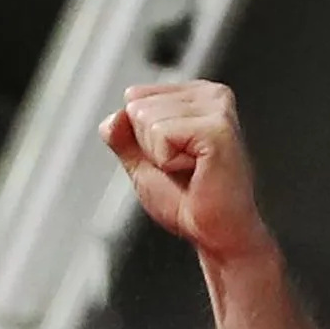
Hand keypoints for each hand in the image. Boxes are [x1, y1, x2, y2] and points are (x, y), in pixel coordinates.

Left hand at [101, 80, 274, 264]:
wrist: (216, 234)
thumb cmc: (189, 202)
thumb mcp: (142, 164)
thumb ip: (123, 137)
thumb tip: (112, 119)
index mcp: (195, 96)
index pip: (134, 97)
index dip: (141, 139)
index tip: (173, 159)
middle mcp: (210, 94)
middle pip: (137, 105)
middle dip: (149, 147)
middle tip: (183, 169)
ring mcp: (217, 107)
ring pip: (146, 118)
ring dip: (160, 156)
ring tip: (192, 170)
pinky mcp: (217, 127)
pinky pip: (161, 133)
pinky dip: (167, 162)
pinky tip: (197, 170)